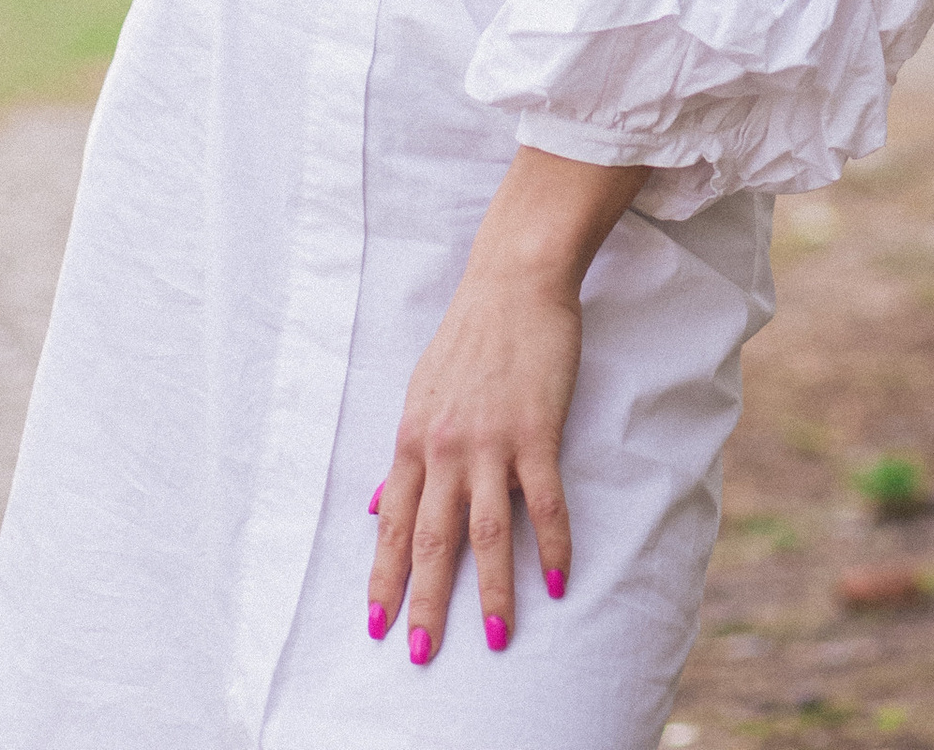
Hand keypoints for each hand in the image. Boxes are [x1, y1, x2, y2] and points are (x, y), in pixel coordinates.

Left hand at [368, 260, 580, 665]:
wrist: (515, 279)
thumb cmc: (470, 334)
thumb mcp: (422, 392)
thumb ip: (406, 455)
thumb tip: (376, 505)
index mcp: (413, 438)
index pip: (392, 524)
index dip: (384, 579)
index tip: (378, 625)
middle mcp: (444, 447)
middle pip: (431, 540)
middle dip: (426, 603)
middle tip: (422, 655)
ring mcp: (490, 440)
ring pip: (485, 532)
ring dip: (490, 590)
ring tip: (496, 637)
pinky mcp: (536, 430)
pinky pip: (542, 500)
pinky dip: (551, 543)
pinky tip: (557, 579)